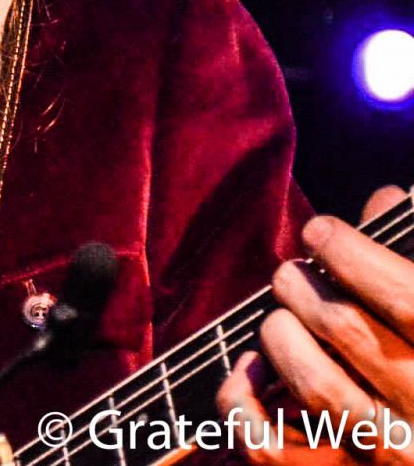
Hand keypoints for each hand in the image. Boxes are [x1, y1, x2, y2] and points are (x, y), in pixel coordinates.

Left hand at [216, 185, 413, 464]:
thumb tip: (385, 199)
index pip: (407, 298)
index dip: (354, 254)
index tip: (321, 233)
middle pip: (347, 329)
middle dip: (303, 285)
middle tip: (292, 275)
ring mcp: (387, 455)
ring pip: (314, 384)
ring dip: (280, 334)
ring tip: (281, 317)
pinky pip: (269, 447)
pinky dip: (241, 403)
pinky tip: (247, 374)